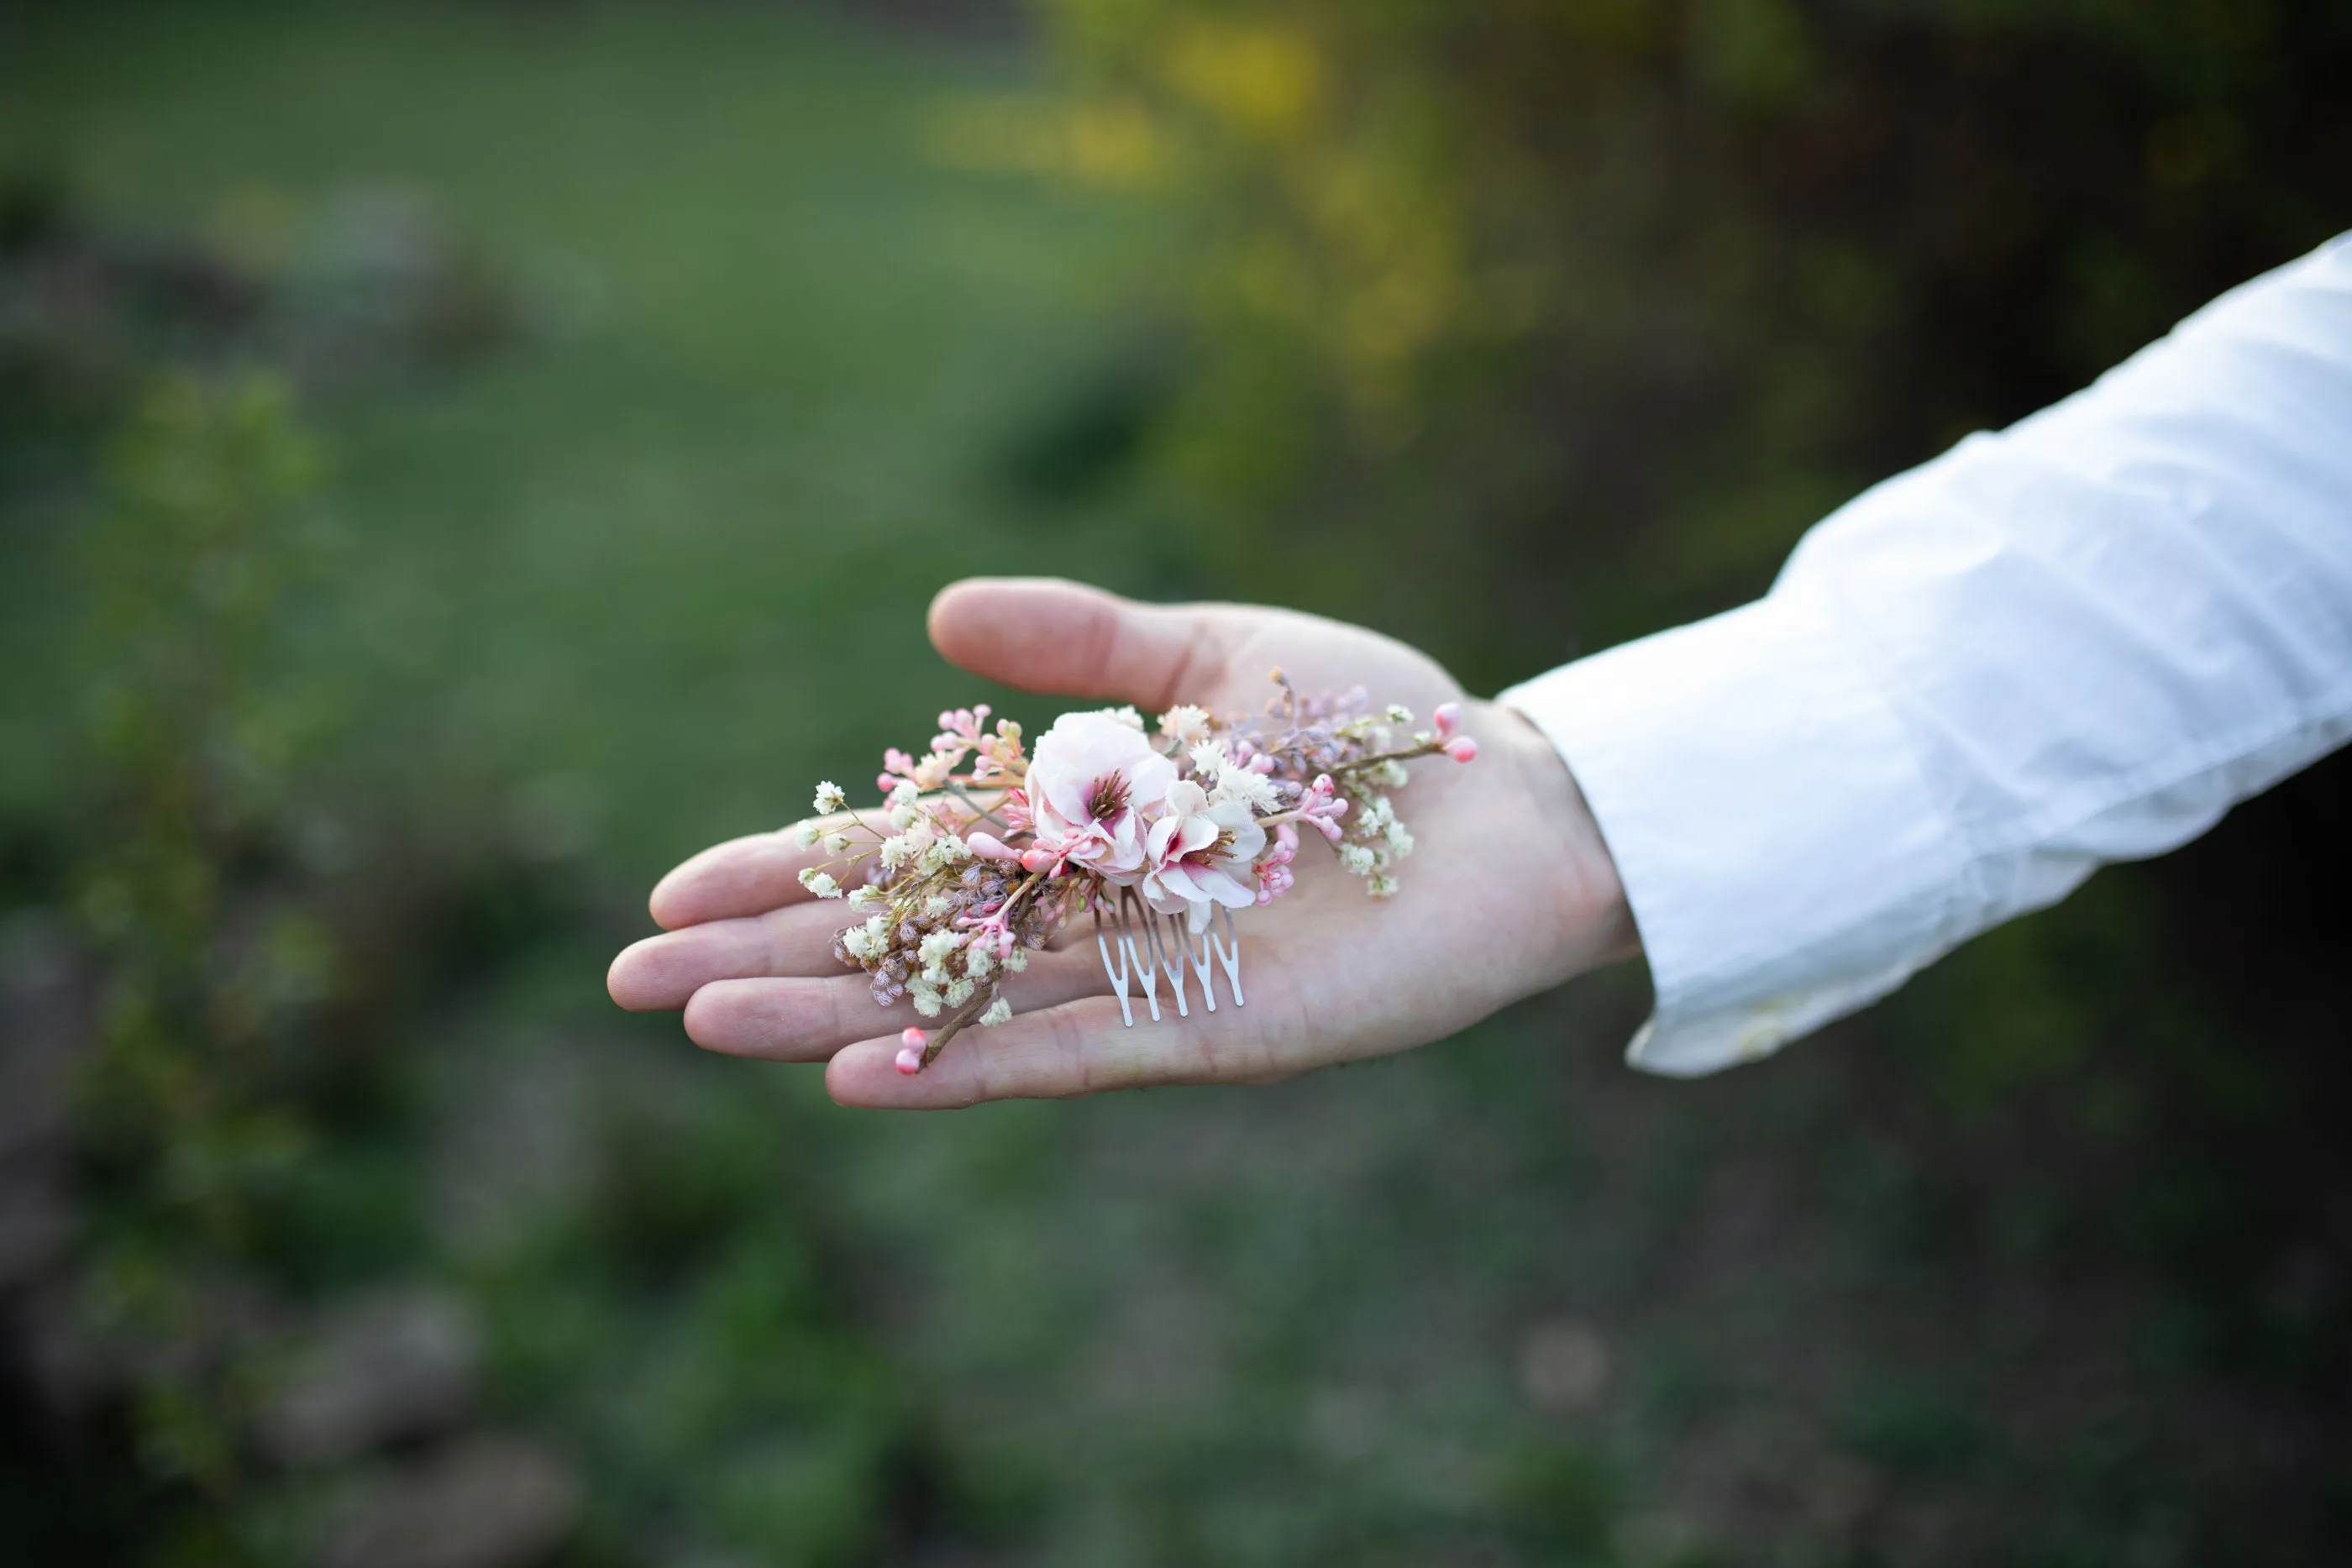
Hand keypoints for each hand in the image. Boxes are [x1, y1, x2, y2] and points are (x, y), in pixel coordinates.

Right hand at [607, 578, 1636, 1106]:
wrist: (1515, 802)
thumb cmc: (1375, 725)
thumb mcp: (1215, 654)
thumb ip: (1085, 645)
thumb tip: (936, 613)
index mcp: (1078, 813)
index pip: (905, 845)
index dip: (791, 866)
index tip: (671, 885)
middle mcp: (1087, 905)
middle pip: (903, 935)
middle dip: (770, 953)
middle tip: (634, 982)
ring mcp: (1139, 972)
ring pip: (958, 1001)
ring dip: (832, 1015)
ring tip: (709, 1026)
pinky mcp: (1209, 1027)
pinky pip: (1067, 1053)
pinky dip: (965, 1068)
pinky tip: (860, 1079)